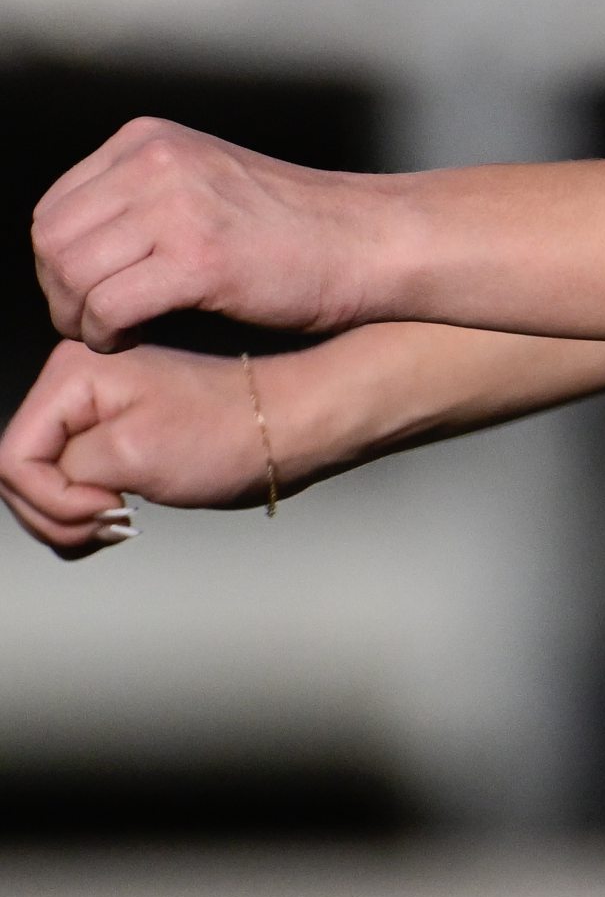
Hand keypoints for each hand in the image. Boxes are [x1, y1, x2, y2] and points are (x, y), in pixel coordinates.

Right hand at [1, 340, 286, 548]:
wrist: (284, 431)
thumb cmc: (227, 434)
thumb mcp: (129, 453)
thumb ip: (60, 470)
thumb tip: (30, 484)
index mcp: (72, 374)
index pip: (13, 459)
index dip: (51, 498)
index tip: (106, 503)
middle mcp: (72, 388)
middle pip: (17, 480)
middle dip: (58, 514)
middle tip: (114, 518)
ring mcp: (87, 417)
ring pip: (36, 493)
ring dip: (70, 522)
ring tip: (119, 519)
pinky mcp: (104, 444)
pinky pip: (63, 495)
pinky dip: (82, 520)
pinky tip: (116, 518)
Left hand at [32, 120, 399, 349]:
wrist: (370, 241)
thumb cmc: (293, 226)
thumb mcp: (201, 183)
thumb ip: (138, 197)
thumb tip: (69, 248)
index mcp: (151, 140)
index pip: (55, 207)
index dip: (59, 262)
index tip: (89, 290)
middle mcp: (158, 163)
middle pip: (51, 241)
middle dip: (60, 293)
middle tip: (94, 319)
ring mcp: (178, 208)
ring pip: (72, 276)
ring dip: (82, 318)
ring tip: (117, 330)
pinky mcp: (198, 260)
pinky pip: (107, 308)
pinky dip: (107, 335)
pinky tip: (136, 337)